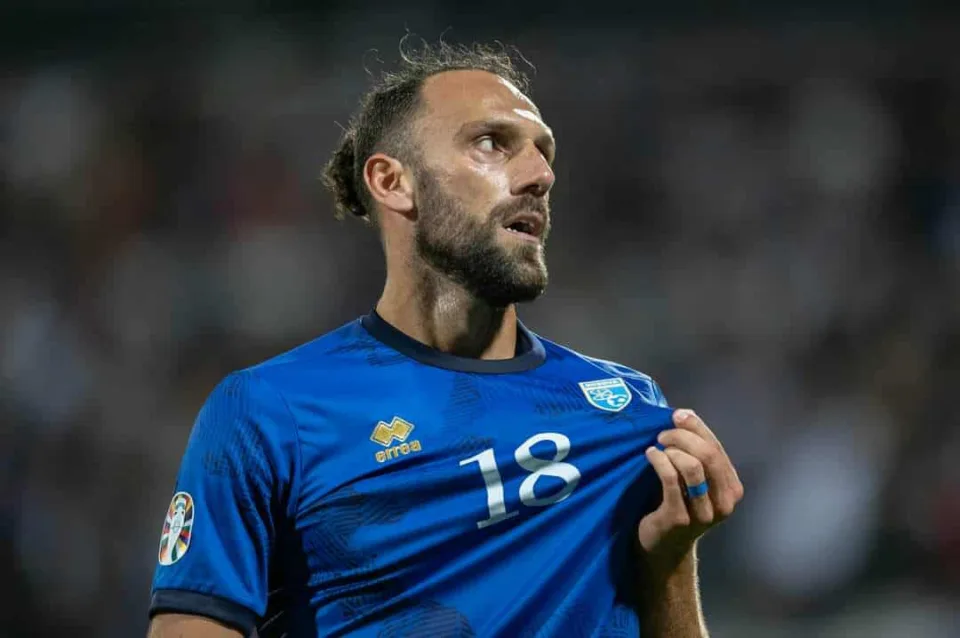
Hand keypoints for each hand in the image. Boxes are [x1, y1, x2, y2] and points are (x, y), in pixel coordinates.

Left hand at [637, 409, 743, 570]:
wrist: (663, 548)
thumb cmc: (676, 505)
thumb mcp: (694, 481)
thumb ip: (695, 453)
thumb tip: (685, 414)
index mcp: (732, 488)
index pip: (717, 448)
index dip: (697, 427)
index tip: (677, 415)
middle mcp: (724, 502)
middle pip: (708, 455)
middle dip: (683, 437)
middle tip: (662, 434)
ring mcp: (704, 513)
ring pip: (692, 467)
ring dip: (672, 449)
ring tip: (657, 447)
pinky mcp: (680, 518)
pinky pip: (670, 479)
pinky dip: (659, 460)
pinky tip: (650, 455)